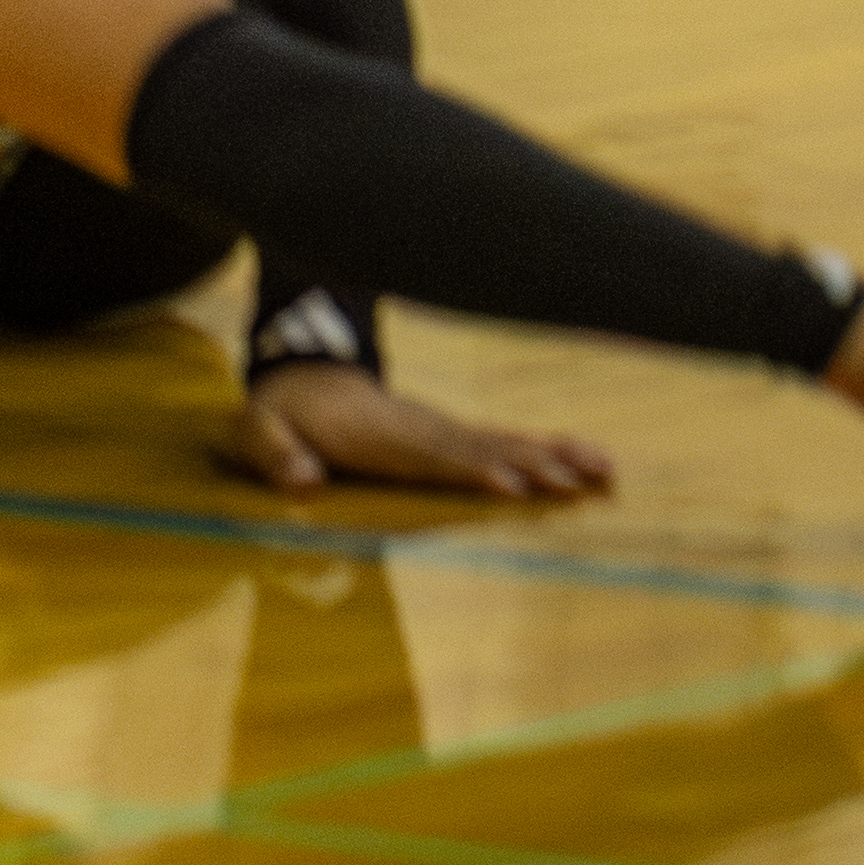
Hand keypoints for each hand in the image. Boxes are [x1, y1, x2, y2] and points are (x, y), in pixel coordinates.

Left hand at [220, 360, 614, 504]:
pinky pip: (505, 446)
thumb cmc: (281, 417)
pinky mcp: (453, 441)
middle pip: (484, 448)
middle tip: (577, 481)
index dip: (470, 468)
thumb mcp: (258, 432)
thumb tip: (304, 482)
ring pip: (505, 443)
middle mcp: (422, 431)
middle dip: (531, 464)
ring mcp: (442, 433)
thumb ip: (274, 455)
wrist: (304, 379)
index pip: (432, 455)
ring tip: (604, 471)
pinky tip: (586, 468)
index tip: (511, 485)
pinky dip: (548, 453)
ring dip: (555, 457)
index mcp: (381, 435)